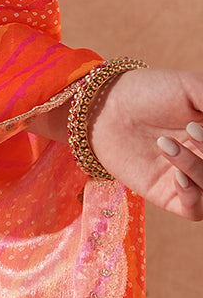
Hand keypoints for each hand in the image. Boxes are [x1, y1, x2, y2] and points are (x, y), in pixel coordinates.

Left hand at [87, 68, 202, 220]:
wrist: (104, 106)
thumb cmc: (148, 91)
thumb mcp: (191, 87)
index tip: (199, 124)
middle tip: (191, 128)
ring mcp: (191, 178)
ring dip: (198, 168)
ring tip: (165, 143)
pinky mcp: (169, 195)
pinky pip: (197, 210)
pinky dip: (194, 196)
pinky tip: (177, 176)